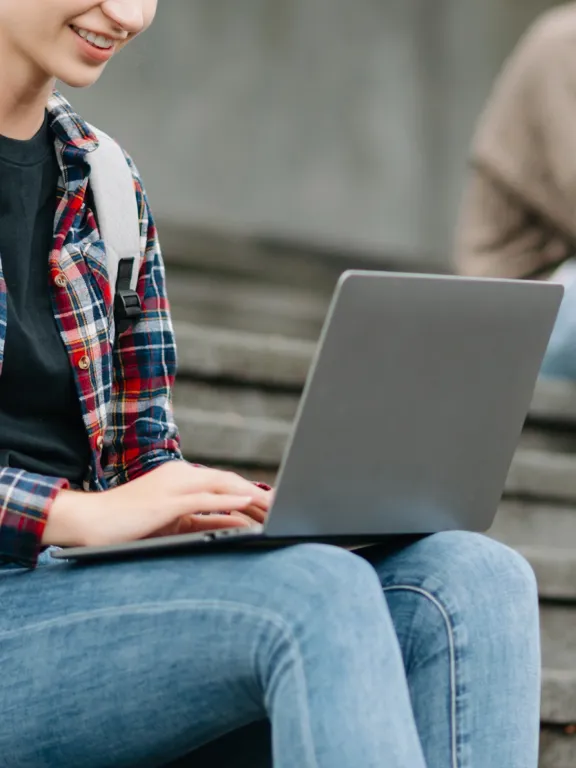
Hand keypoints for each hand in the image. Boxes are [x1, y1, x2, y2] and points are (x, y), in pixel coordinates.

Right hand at [43, 462, 272, 547]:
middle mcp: (180, 475)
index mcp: (181, 478)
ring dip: (250, 496)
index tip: (272, 503)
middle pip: (228, 481)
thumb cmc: (130, 524)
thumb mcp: (173, 522)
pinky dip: (227, 500)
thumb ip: (202, 520)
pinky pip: (203, 499)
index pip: (223, 482)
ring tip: (274, 506)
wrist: (91, 521)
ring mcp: (173, 486)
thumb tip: (234, 525)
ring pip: (220, 486)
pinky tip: (246, 503)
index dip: (249, 491)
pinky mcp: (166, 501)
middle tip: (282, 505)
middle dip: (256, 493)